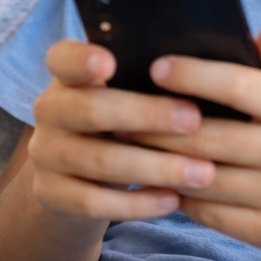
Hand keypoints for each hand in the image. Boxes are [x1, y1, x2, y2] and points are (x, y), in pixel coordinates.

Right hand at [25, 39, 218, 221]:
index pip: (63, 58)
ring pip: (101, 161)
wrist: (75, 178)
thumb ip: (150, 77)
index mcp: (67, 74)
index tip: (110, 62)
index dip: (82, 59)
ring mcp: (45, 154)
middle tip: (195, 121)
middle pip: (92, 110)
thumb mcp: (123, 93)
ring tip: (202, 172)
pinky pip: (94, 202)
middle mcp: (49, 110)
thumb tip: (214, 64)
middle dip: (147, 116)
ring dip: (156, 167)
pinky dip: (138, 203)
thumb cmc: (119, 121)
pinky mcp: (51, 194)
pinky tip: (173, 200)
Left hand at [137, 24, 260, 255]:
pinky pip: (211, 214)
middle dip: (157, 124)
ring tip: (126, 144)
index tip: (156, 67)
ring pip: (204, 179)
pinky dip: (180, 196)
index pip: (240, 86)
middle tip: (119, 110)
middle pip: (211, 137)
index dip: (195, 75)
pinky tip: (156, 179)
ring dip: (159, 163)